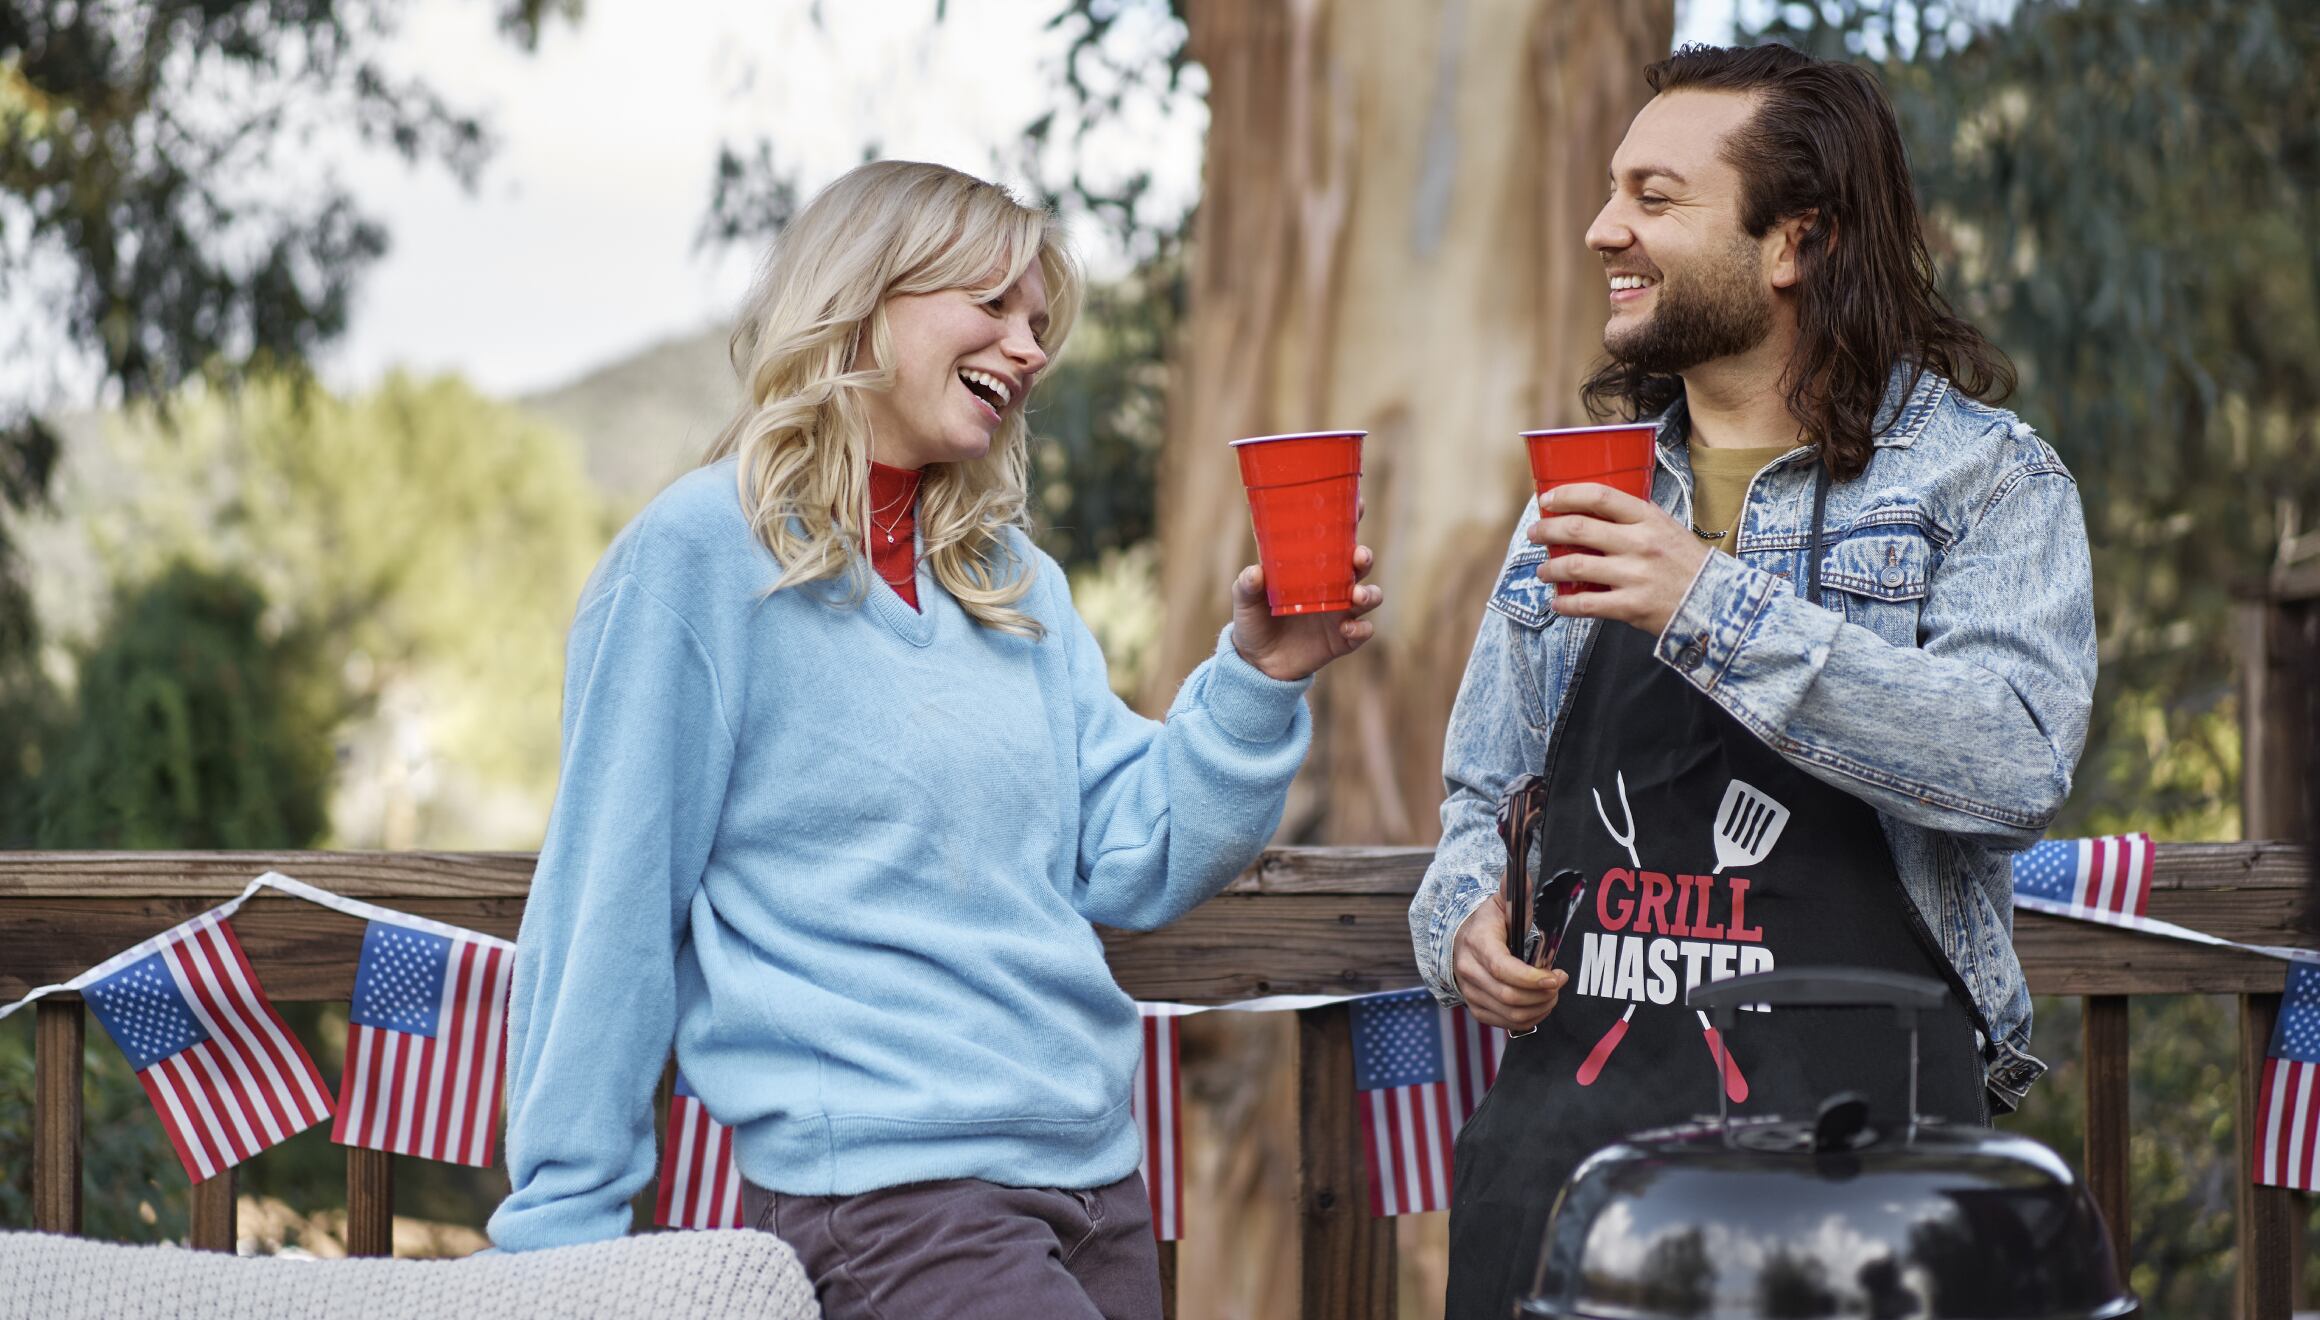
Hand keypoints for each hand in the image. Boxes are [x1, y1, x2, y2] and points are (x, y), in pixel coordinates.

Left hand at [1230, 532, 1383, 682]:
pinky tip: (1347, 628)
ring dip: (1369, 593)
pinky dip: (1360, 628)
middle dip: (1364, 557)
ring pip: (1370, 596)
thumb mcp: (1244, 601)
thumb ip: (1247, 586)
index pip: (1336, 538)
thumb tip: (1255, 572)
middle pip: (1360, 565)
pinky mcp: (1343, 639)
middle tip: (1358, 556)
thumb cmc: (1254, 620)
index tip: (1357, 504)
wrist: (1258, 662)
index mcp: (1313, 568)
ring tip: (1356, 596)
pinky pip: (1362, 631)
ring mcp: (1341, 612)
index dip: (1350, 519)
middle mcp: (1333, 586)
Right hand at [1453, 896, 1564, 1030]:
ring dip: (1538, 1008)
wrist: (1459, 941)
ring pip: (1509, 1013)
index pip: (1502, 968)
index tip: (1556, 977)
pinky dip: (1527, 1019)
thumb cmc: (1487, 923)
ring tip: (1552, 994)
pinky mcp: (1475, 1008)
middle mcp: (1469, 970)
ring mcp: (1470, 992)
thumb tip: (1523, 874)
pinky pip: (1504, 1022)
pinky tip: (1539, 1005)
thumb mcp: (1500, 903)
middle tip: (1559, 983)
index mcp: (1478, 943)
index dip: (1531, 978)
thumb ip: (1514, 892)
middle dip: (1542, 994)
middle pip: (1509, 995)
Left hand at [1528, 483, 1710, 635]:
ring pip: (1576, 566)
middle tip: (1535, 534)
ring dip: (1550, 568)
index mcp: (1648, 519)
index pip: (1599, 496)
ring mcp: (1635, 575)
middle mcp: (1640, 543)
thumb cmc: (1687, 564)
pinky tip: (1557, 604)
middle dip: (1547, 530)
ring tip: (1543, 571)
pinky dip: (1565, 605)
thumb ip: (1634, 520)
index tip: (1547, 499)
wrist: (1718, 603)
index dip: (1567, 494)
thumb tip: (1589, 512)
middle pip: (1579, 528)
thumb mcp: (1666, 529)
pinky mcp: (1632, 606)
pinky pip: (1586, 604)